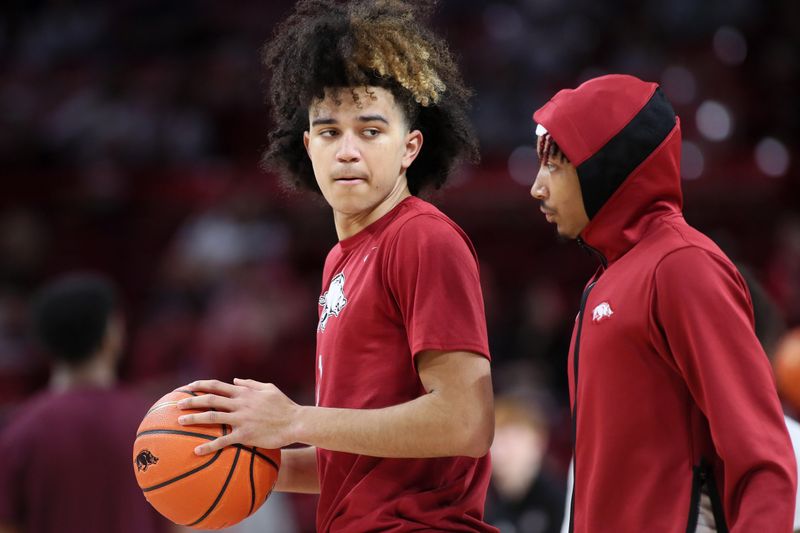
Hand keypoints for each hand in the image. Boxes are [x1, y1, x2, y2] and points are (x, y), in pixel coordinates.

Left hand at [177, 378, 299, 454]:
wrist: (296, 422)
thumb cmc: (284, 405)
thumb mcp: (269, 388)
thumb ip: (250, 383)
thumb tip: (235, 380)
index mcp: (244, 392)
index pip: (218, 386)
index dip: (202, 385)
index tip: (189, 386)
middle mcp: (240, 404)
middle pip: (211, 400)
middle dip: (192, 401)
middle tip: (178, 404)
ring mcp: (241, 419)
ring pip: (212, 417)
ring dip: (194, 419)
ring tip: (180, 422)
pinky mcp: (245, 435)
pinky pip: (223, 440)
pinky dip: (209, 445)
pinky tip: (197, 450)